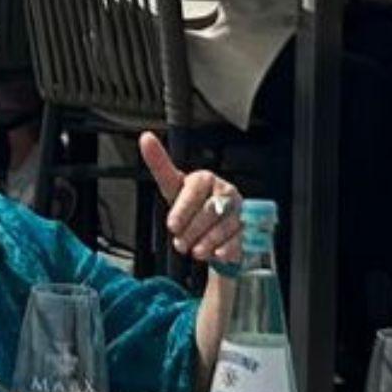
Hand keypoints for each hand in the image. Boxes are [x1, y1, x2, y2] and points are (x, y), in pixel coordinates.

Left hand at [143, 135, 248, 264]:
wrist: (208, 226)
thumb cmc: (190, 205)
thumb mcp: (172, 187)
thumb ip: (159, 164)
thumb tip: (145, 137)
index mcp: (206, 179)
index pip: (195, 190)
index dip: (183, 210)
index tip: (172, 226)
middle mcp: (225, 191)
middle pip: (209, 212)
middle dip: (192, 231)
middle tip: (180, 243)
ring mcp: (238, 210)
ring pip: (223, 227)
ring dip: (206, 242)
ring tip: (195, 250)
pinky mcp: (245, 229)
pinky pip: (238, 239)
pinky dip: (226, 249)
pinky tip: (216, 254)